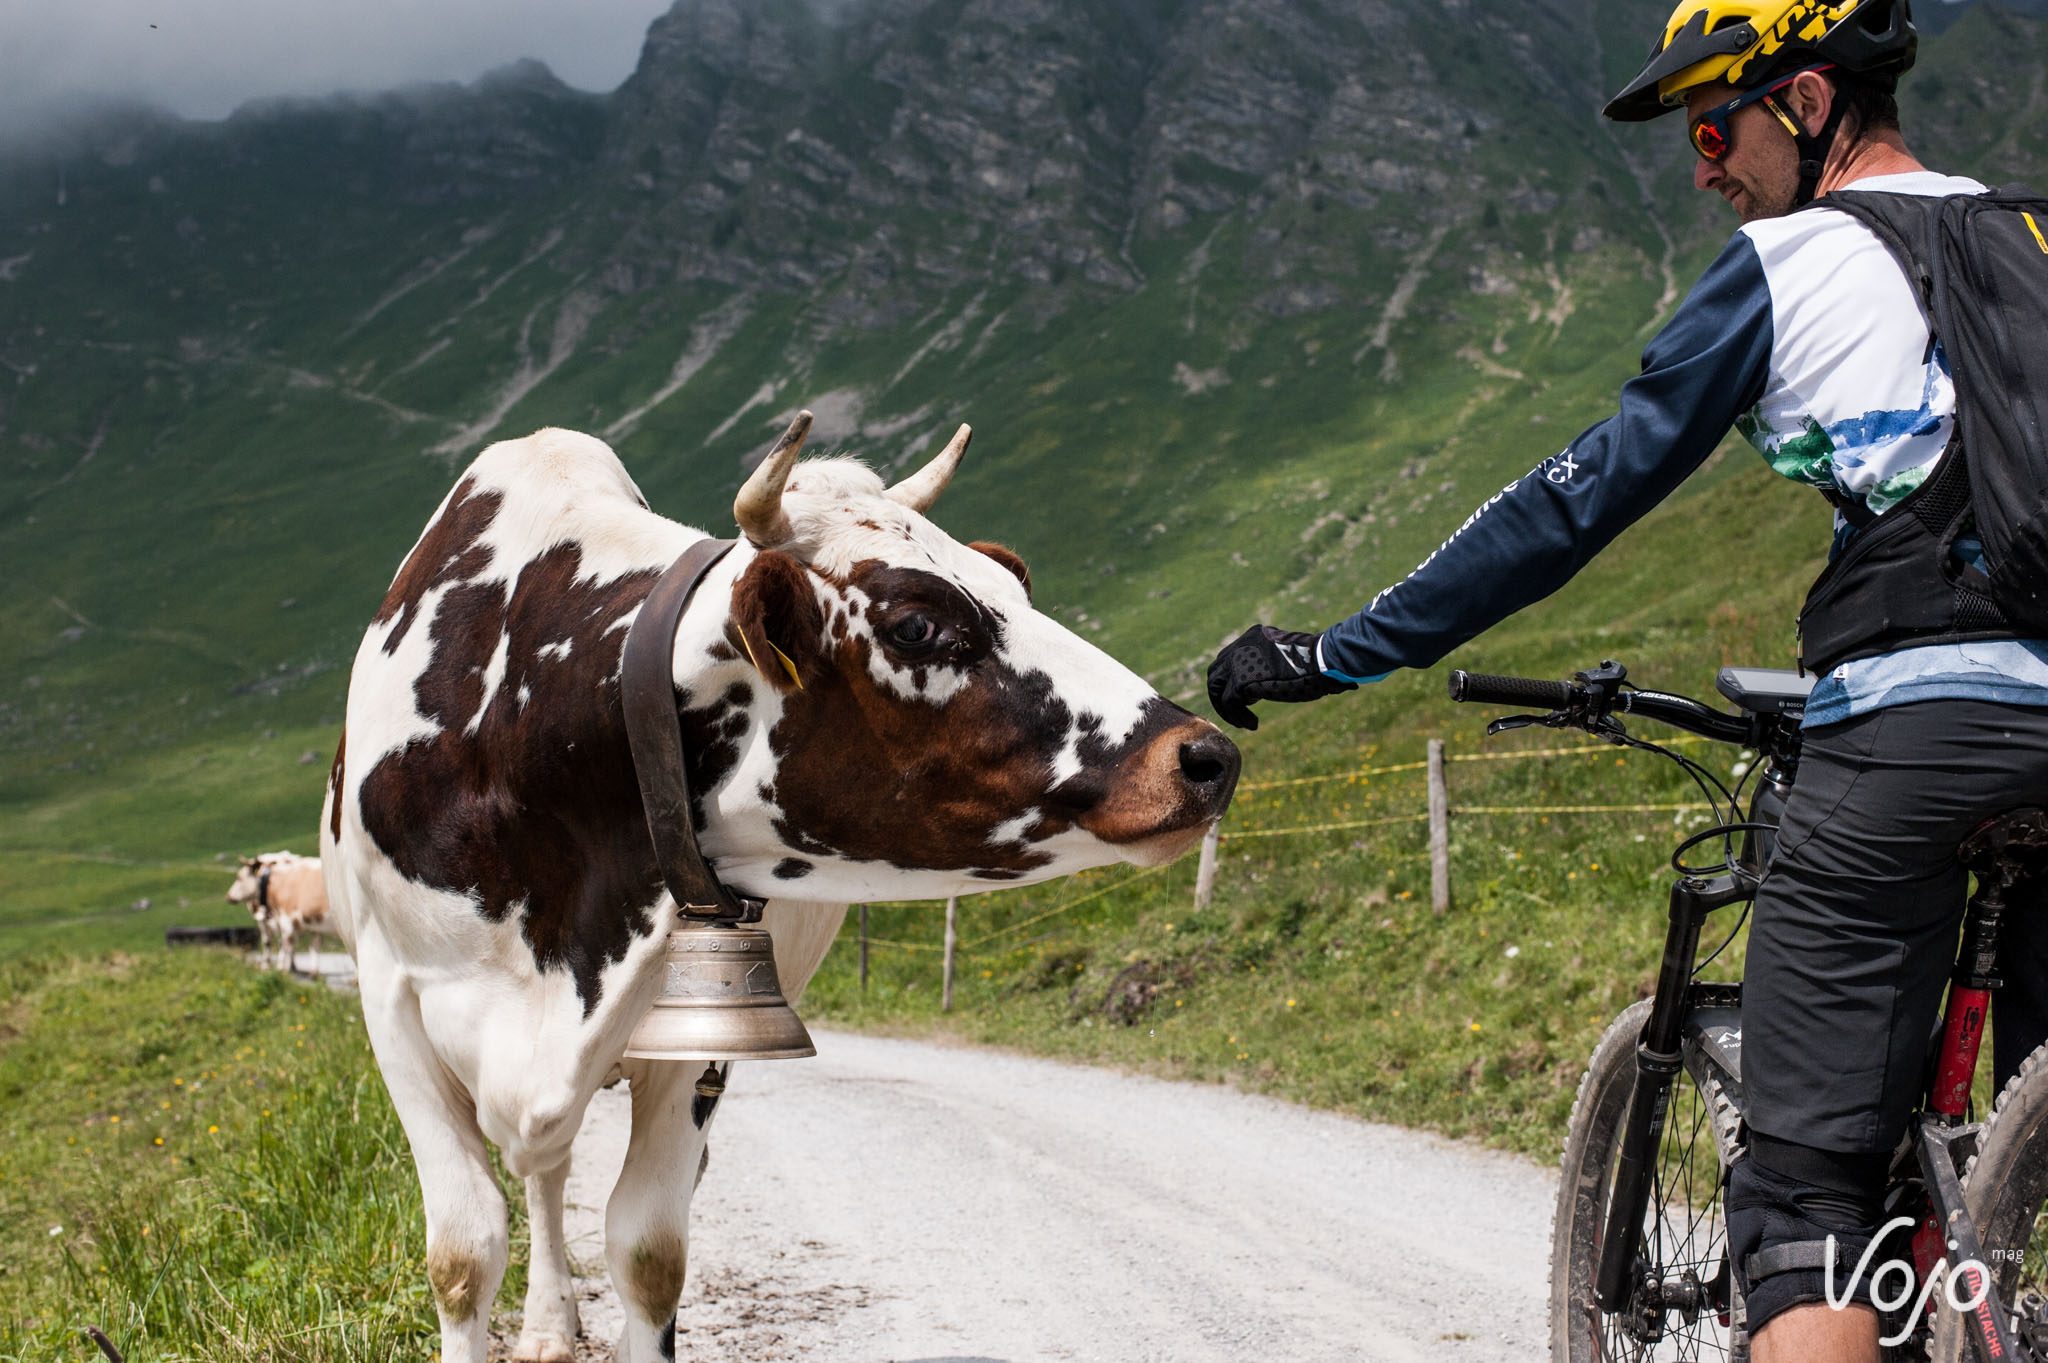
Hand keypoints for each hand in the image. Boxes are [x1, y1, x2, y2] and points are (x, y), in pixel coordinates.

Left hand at [1206, 625, 1356, 730]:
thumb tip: (1266, 683)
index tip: (1247, 698)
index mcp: (1252, 636)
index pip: (1227, 658)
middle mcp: (1241, 645)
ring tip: (1243, 723)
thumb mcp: (1286, 657)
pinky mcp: (1241, 680)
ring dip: (1227, 709)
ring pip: (1216, 689)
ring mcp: (1238, 662)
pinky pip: (1228, 703)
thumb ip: (1270, 664)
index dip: (1231, 680)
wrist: (1322, 660)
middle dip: (1221, 695)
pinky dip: (1238, 717)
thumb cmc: (1316, 661)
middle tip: (1236, 713)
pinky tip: (1253, 725)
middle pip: (1215, 673)